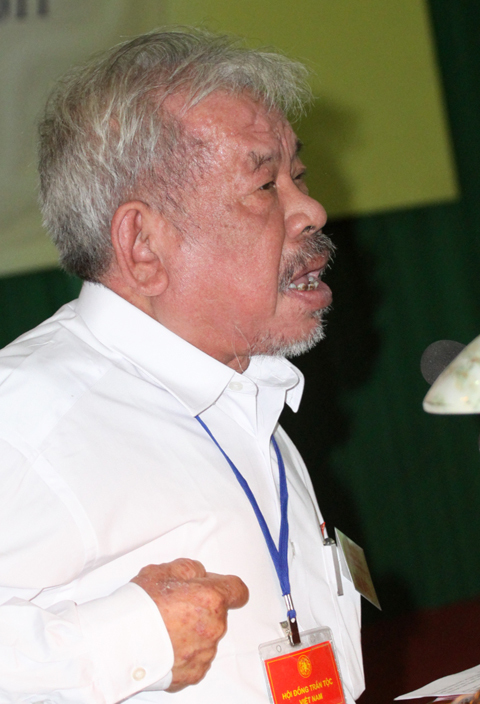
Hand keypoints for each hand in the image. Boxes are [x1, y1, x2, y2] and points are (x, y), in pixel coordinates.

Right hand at [131, 558, 248, 690]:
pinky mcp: (193, 673)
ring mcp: (205, 652)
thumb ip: (191, 569)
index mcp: (211, 598)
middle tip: (175, 606)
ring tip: (166, 627)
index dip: (227, 587)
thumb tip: (200, 575)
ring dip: (194, 631)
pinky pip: (196, 658)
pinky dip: (185, 652)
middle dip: (202, 608)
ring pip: (207, 636)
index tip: (218, 588)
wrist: (121, 643)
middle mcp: (214, 627)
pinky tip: (165, 645)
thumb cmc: (141, 606)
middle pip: (218, 613)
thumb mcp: (164, 570)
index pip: (238, 590)